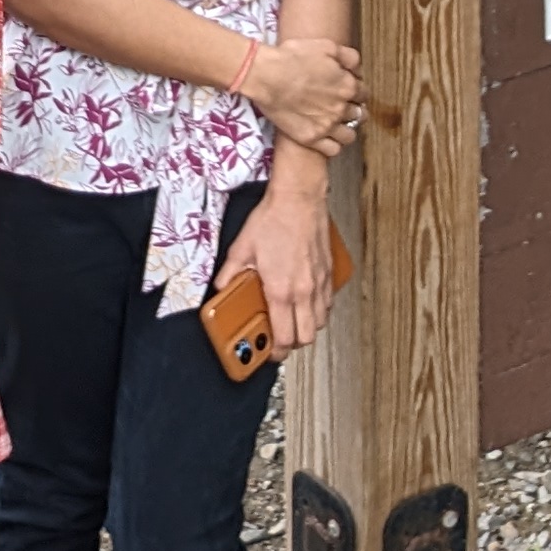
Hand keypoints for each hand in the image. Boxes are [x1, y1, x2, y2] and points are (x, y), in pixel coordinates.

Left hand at [221, 180, 337, 355]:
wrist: (299, 197)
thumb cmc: (274, 219)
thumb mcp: (241, 248)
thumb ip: (230, 274)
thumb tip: (222, 288)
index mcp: (281, 290)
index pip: (284, 337)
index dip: (276, 352)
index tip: (269, 353)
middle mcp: (304, 291)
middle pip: (306, 337)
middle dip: (292, 343)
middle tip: (279, 338)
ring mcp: (319, 282)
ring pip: (320, 321)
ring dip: (307, 326)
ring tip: (292, 320)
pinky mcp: (328, 272)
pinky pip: (327, 302)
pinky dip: (318, 308)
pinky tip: (306, 300)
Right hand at [239, 35, 362, 153]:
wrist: (267, 75)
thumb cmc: (294, 57)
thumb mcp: (326, 46)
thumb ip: (349, 57)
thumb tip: (358, 70)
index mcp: (347, 86)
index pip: (364, 93)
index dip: (357, 91)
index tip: (349, 91)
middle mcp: (341, 109)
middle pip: (360, 115)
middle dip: (355, 110)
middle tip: (343, 107)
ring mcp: (326, 126)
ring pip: (349, 135)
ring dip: (346, 129)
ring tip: (336, 124)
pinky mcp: (311, 138)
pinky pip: (333, 149)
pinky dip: (333, 144)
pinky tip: (326, 136)